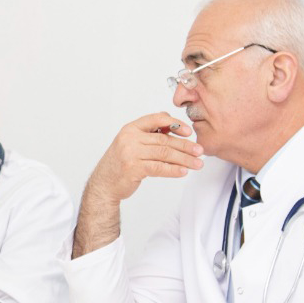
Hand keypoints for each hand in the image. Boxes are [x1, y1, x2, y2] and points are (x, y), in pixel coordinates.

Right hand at [89, 114, 203, 204]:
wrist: (104, 183)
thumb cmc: (120, 162)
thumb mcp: (131, 142)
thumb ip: (149, 132)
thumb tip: (171, 121)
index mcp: (131, 128)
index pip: (156, 119)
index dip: (175, 124)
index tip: (189, 131)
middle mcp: (129, 138)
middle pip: (164, 140)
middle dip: (185, 146)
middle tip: (200, 150)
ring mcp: (130, 153)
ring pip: (164, 154)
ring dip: (184, 159)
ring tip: (197, 164)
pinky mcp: (133, 168)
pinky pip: (158, 168)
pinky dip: (173, 170)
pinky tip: (183, 172)